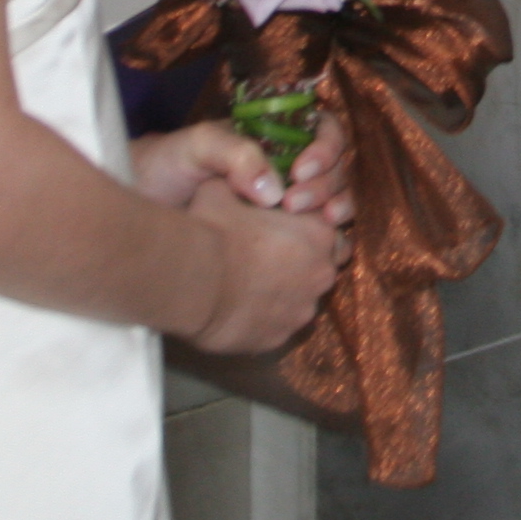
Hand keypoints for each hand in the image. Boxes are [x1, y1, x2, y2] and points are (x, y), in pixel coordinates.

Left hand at [129, 112, 359, 229]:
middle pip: (335, 168)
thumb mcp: (196, 148)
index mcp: (274, 138)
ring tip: (322, 225)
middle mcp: (288, 168)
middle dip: (326, 184)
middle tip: (294, 203)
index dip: (325, 148)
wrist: (135, 214)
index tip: (302, 171)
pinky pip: (319, 236)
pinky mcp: (282, 239)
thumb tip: (275, 189)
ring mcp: (287, 205)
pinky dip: (328, 241)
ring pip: (335, 200)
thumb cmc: (162, 169)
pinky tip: (318, 250)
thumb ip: (235, 154)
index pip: (322, 132)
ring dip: (338, 208)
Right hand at [177, 187, 345, 354]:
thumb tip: (245, 181)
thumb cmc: (214, 228)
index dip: (304, 228)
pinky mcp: (281, 338)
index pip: (327, 228)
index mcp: (319, 233)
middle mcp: (322, 273)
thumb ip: (246, 182)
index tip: (280, 229)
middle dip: (303, 262)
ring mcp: (303, 310)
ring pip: (303, 299)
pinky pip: (279, 325)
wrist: (193, 282)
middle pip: (323, 266)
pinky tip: (240, 310)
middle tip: (269, 258)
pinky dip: (265, 318)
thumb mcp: (226, 188)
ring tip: (251, 286)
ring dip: (285, 292)